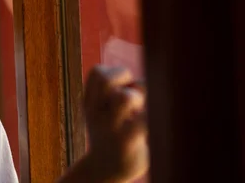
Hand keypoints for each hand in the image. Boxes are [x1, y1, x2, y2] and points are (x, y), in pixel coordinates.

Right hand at [83, 65, 147, 181]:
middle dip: (128, 82)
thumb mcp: (104, 112)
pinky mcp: (127, 144)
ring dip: (140, 98)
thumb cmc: (113, 135)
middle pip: (108, 80)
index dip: (117, 73)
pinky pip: (144, 121)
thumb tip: (144, 82)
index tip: (126, 88)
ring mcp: (110, 128)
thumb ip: (116, 92)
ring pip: (125, 97)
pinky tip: (154, 126)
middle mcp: (96, 113)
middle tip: (135, 99)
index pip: (98, 73)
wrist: (105, 173)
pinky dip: (154, 117)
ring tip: (142, 112)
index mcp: (90, 103)